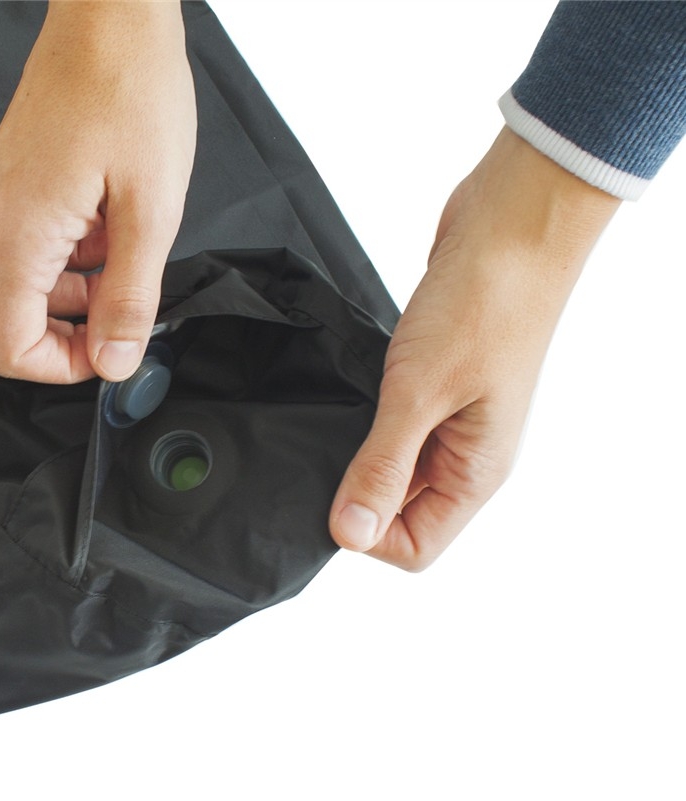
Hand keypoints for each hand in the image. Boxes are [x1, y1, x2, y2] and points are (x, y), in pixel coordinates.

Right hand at [0, 1, 195, 382]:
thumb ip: (130, 297)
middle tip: (124, 312)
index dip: (62, 367)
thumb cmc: (132, 96)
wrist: (110, 20)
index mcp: (17, 235)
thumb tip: (115, 362)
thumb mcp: (151, 211)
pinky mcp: (9, 191)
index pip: (9, 348)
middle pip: (6, 326)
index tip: (112, 350)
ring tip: (125, 260)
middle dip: (68, 338)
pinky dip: (69, 266)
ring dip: (74, 300)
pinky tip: (109, 234)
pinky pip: (28, 256)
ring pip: (19, 294)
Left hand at [329, 128, 620, 569]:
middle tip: (322, 453)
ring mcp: (451, 418)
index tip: (333, 496)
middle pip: (401, 510)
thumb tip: (351, 534)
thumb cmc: (484, 304)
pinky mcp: (433, 383)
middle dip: (358, 493)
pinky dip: (366, 419)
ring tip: (336, 419)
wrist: (509, 225)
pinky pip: (392, 424)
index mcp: (475, 472)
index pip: (416, 545)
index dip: (369, 535)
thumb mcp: (421, 395)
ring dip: (360, 453)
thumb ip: (383, 466)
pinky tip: (349, 395)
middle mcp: (465, 454)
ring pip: (394, 464)